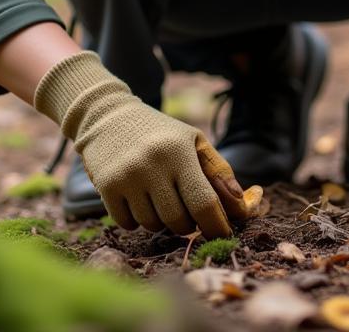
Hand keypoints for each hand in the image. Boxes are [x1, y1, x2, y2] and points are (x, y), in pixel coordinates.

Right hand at [34, 52, 247, 236]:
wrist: (109, 116)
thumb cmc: (161, 133)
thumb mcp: (194, 142)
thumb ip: (219, 173)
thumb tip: (242, 209)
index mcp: (179, 151)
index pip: (204, 204)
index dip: (217, 226)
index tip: (222, 232)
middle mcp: (152, 164)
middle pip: (179, 222)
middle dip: (187, 223)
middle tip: (185, 207)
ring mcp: (127, 177)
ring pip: (153, 226)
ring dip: (160, 220)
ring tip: (158, 196)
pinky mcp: (106, 187)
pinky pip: (128, 225)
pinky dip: (136, 219)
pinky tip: (136, 197)